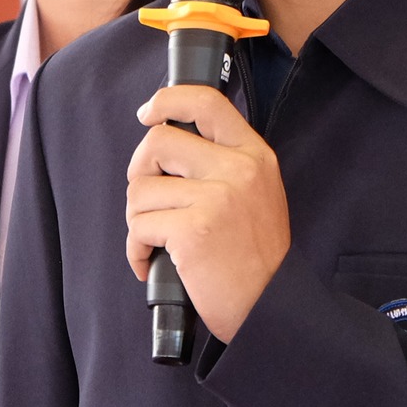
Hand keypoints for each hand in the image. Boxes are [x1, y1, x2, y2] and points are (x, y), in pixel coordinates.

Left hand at [125, 85, 290, 343]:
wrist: (270, 306)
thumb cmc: (254, 255)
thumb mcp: (255, 193)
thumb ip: (221, 162)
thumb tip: (163, 140)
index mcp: (254, 155)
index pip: (206, 103)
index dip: (167, 100)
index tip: (148, 114)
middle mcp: (238, 169)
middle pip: (158, 141)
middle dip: (139, 172)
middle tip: (149, 201)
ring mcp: (217, 198)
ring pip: (141, 189)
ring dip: (137, 218)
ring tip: (157, 239)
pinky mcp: (194, 230)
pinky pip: (139, 226)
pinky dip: (136, 248)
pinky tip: (150, 262)